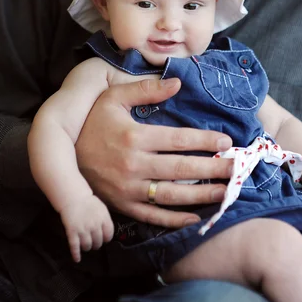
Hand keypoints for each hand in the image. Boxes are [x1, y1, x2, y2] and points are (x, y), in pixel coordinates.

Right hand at [60, 194, 113, 262]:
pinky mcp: (72, 232)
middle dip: (96, 244)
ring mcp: (83, 229)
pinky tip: (77, 259)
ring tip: (86, 245)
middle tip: (94, 243)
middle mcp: (94, 225)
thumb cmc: (89, 202)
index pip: (108, 235)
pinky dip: (76, 254)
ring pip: (87, 246)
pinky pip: (74, 246)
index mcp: (104, 219)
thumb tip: (108, 233)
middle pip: (98, 243)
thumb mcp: (102, 209)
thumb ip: (106, 221)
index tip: (103, 239)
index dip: (106, 239)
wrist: (73, 197)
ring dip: (87, 247)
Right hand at [75, 78, 232, 228]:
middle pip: (181, 169)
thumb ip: (146, 90)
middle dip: (213, 169)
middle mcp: (134, 165)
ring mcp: (128, 189)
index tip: (226, 141)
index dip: (205, 141)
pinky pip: (153, 215)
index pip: (178, 141)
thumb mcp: (114, 98)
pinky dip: (175, 219)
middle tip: (237, 168)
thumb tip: (177, 82)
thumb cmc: (94, 121)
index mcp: (135, 137)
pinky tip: (196, 217)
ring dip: (202, 195)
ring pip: (172, 195)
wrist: (63, 153)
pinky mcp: (123, 206)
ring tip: (226, 192)